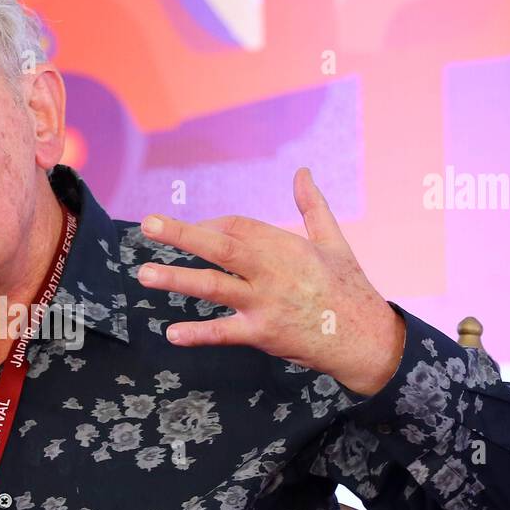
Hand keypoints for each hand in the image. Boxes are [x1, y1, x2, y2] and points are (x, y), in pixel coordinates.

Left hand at [136, 167, 405, 396]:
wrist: (366, 338)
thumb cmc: (348, 287)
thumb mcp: (334, 241)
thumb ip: (312, 206)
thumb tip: (302, 172)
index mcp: (286, 245)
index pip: (237, 227)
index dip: (211, 226)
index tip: (197, 231)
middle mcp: (272, 271)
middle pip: (220, 248)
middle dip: (182, 234)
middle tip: (148, 225)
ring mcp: (265, 303)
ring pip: (214, 286)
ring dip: (177, 279)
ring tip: (144, 274)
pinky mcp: (262, 334)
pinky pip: (224, 334)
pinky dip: (198, 334)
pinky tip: (172, 333)